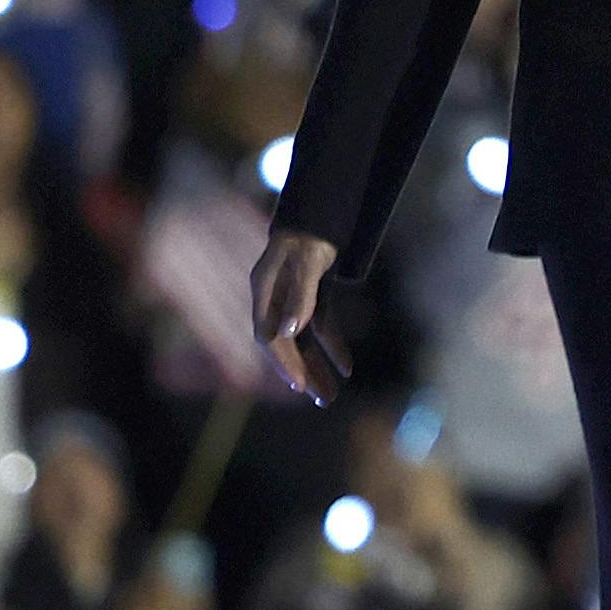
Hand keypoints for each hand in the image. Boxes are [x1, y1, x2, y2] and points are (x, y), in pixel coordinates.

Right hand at [247, 229, 345, 405]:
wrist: (321, 208)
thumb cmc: (311, 232)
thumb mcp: (309, 262)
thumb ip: (301, 296)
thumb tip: (290, 332)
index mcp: (264, 291)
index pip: (269, 336)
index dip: (283, 361)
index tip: (299, 385)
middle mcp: (275, 298)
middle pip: (286, 344)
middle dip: (303, 372)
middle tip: (322, 401)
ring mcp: (293, 298)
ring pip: (304, 341)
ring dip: (317, 367)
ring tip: (330, 396)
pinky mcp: (313, 295)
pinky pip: (321, 326)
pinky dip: (332, 346)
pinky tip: (346, 367)